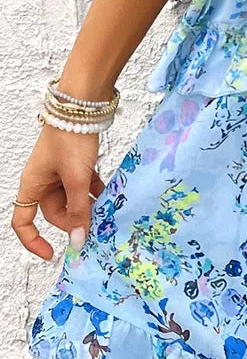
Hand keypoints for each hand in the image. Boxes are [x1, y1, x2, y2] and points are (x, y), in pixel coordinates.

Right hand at [11, 123, 104, 260]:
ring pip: (73, 199)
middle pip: (55, 212)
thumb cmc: (71, 138)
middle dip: (74, 220)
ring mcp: (60, 172)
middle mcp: (43, 180)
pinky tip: (112, 194)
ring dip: (89, 205)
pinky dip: (96, 191)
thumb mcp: (77, 178)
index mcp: (32, 184)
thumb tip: (77, 240)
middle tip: (95, 225)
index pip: (22, 221)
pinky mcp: (76, 163)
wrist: (83, 105)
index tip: (53, 254)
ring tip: (107, 210)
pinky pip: (84, 186)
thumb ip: (79, 209)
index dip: (34, 241)